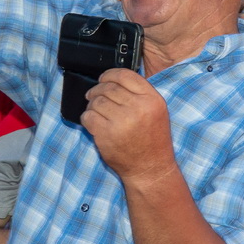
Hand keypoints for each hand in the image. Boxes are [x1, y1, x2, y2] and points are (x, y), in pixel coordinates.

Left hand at [82, 69, 175, 184]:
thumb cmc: (152, 140)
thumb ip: (139, 94)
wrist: (150, 168)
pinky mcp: (107, 135)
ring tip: (96, 111)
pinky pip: (88, 116)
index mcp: (152, 99)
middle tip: (93, 94)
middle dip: (97, 89)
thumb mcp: (156, 111)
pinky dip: (87, 117)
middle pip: (108, 87)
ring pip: (96, 101)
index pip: (125, 75)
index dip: (110, 74)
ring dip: (92, 104)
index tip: (103, 78)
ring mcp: (122, 121)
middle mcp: (138, 108)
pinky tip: (93, 122)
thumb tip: (113, 80)